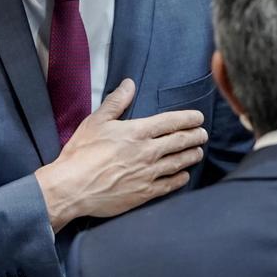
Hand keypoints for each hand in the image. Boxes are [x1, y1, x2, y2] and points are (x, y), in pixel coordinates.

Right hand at [34, 79, 207, 232]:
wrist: (73, 187)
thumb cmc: (82, 152)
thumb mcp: (96, 121)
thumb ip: (116, 102)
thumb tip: (129, 83)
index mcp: (137, 132)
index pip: (171, 122)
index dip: (188, 118)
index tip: (199, 117)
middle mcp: (148, 152)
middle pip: (180, 141)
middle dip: (195, 136)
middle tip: (203, 134)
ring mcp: (148, 174)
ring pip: (179, 163)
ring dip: (191, 156)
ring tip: (198, 152)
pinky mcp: (144, 193)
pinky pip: (169, 185)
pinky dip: (180, 179)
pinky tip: (184, 176)